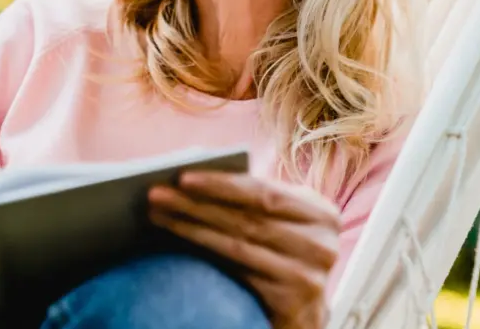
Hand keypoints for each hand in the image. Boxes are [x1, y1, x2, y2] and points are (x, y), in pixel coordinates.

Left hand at [147, 172, 341, 328]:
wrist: (303, 312)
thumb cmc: (281, 253)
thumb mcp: (279, 221)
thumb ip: (254, 197)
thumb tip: (195, 167)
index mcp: (321, 213)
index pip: (263, 192)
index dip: (220, 183)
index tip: (181, 176)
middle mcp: (322, 244)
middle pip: (245, 218)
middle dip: (196, 203)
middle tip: (156, 194)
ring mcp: (310, 276)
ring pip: (237, 245)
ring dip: (191, 228)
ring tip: (157, 216)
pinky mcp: (294, 303)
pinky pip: (238, 273)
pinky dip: (204, 256)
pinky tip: (178, 244)